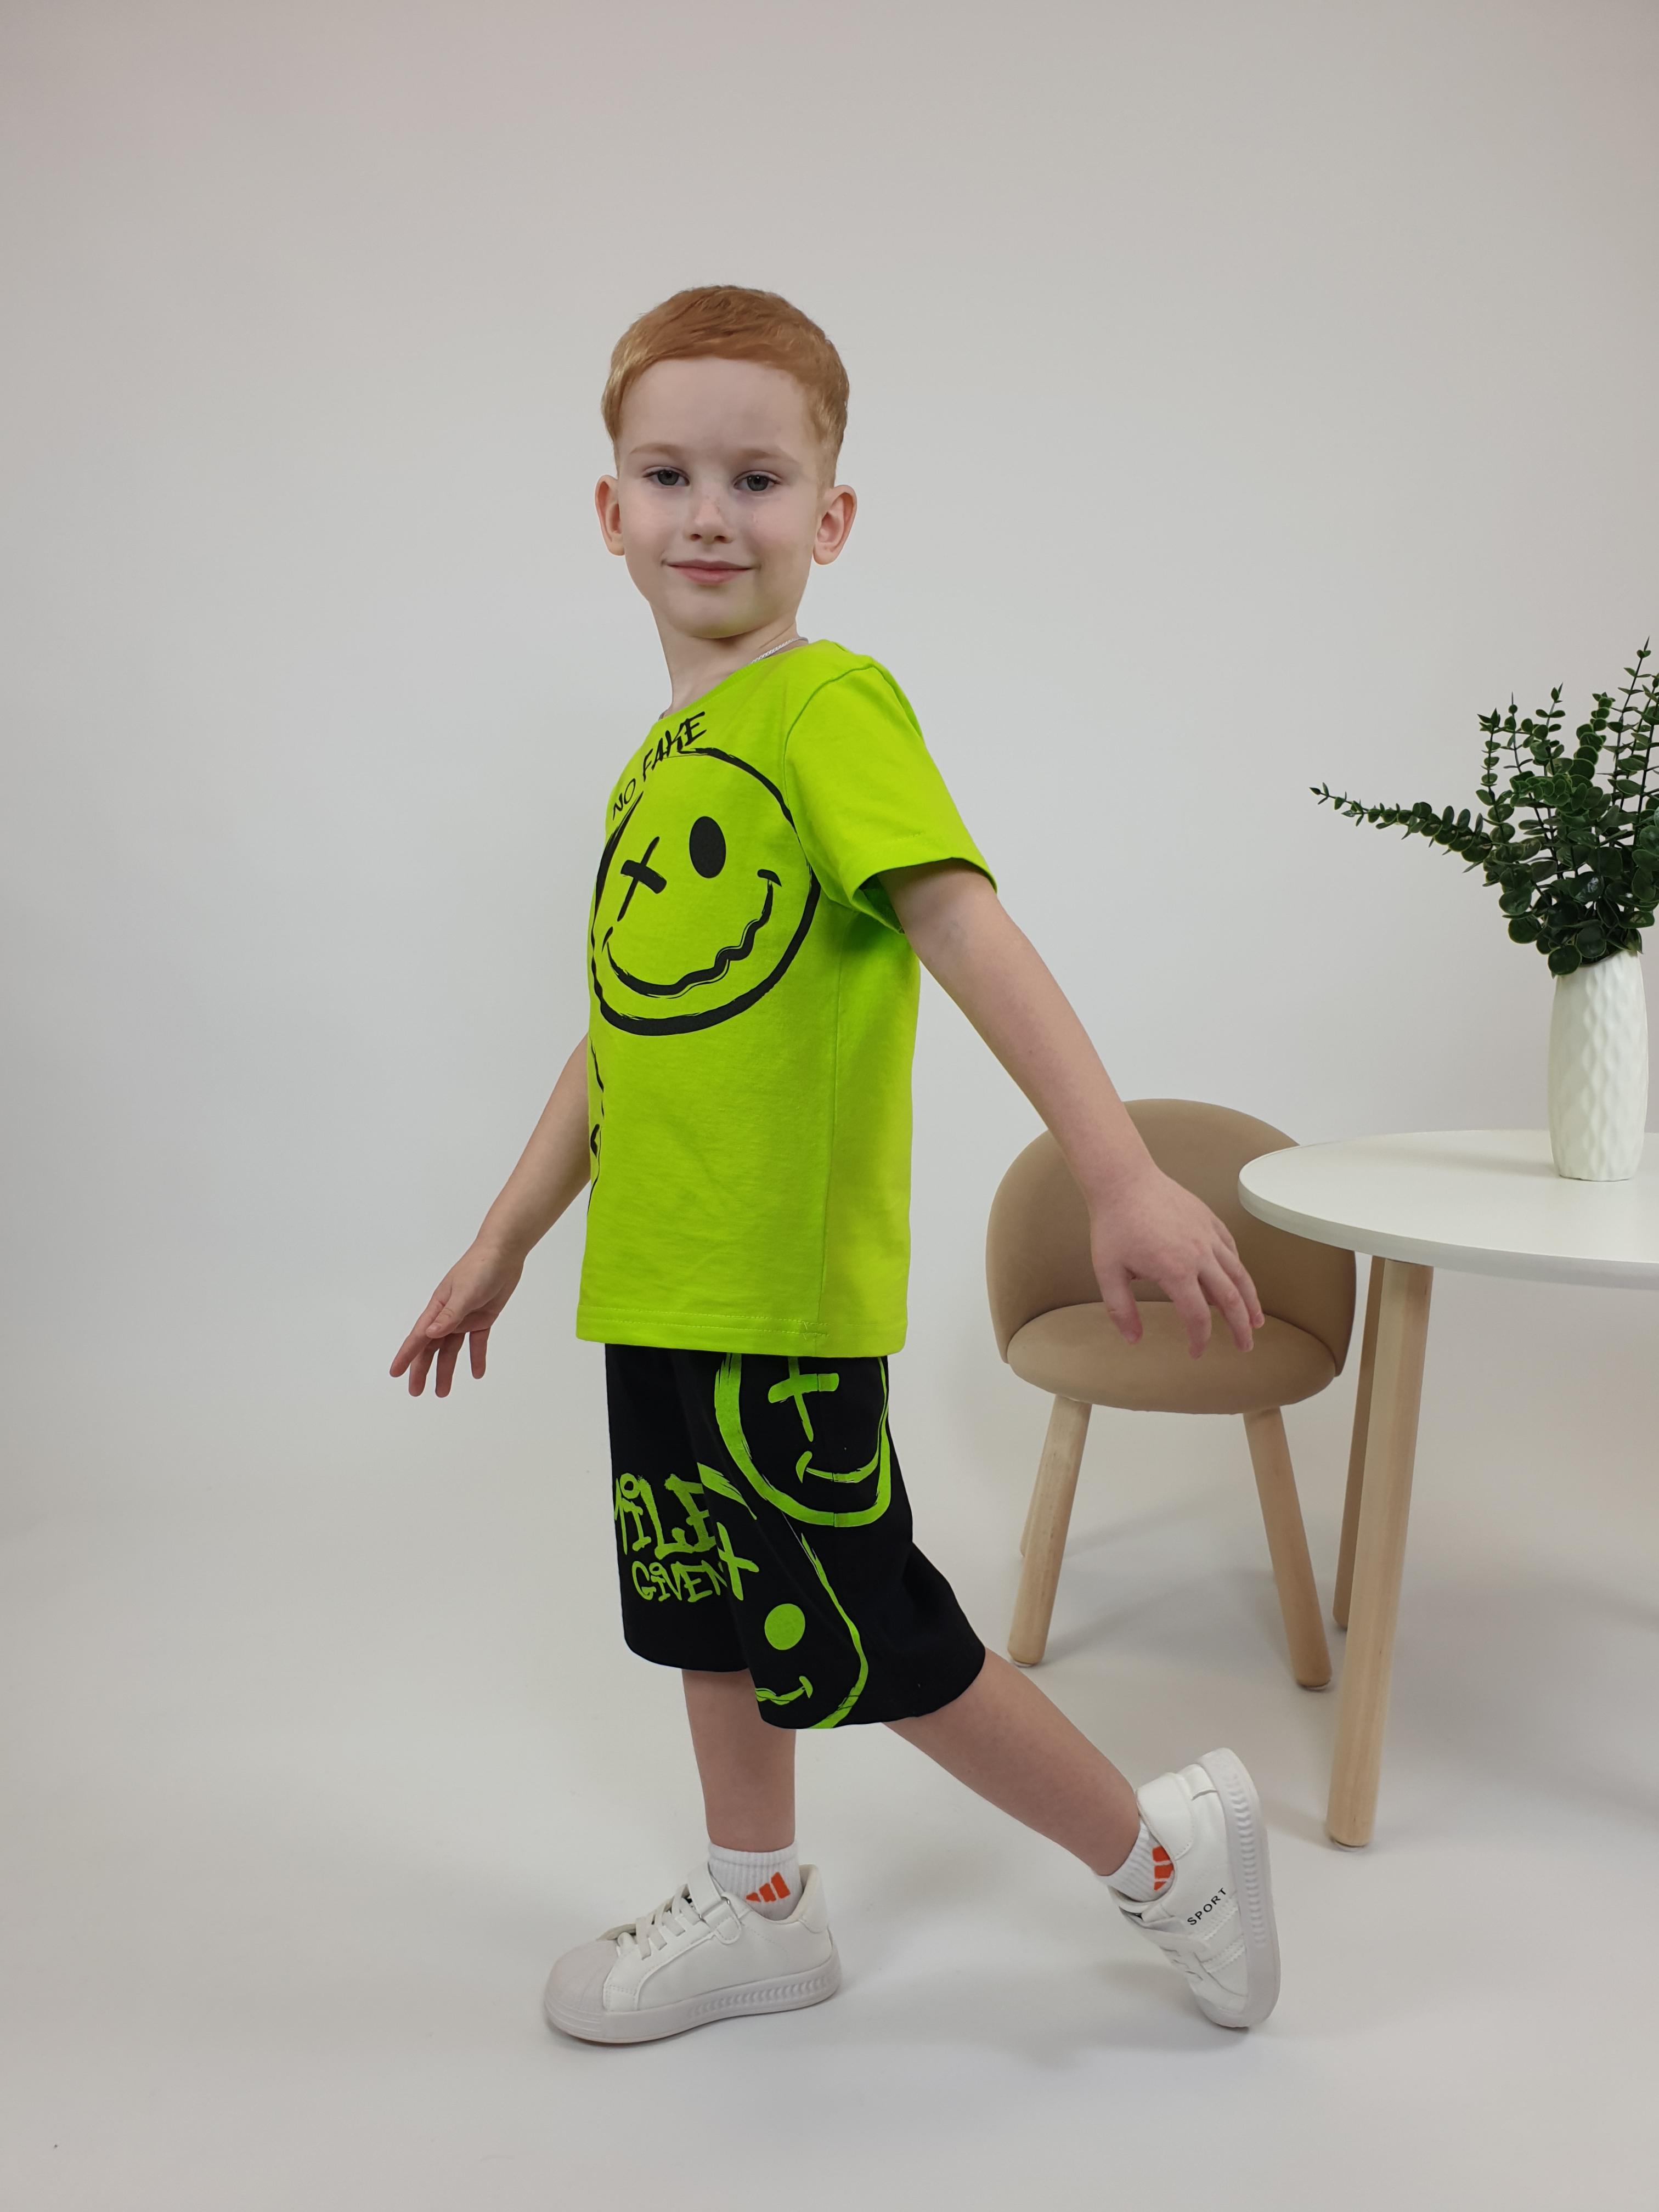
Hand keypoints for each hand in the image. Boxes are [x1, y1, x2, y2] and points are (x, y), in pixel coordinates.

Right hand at [389, 1239, 525, 1396]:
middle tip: (416, 1392)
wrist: (503, 1253)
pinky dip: (476, 1357)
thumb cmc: (479, 1269)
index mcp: (438, 1308)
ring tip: (443, 1392)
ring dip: (447, 1369)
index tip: (395, 1373)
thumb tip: (430, 1334)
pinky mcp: (482, 1318)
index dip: (406, 1355)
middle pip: (431, 1348)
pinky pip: (477, 1342)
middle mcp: (448, 1316)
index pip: (418, 1337)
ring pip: (452, 1349)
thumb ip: (449, 1315)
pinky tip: (477, 1373)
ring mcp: (465, 1318)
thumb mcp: (464, 1293)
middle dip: (422, 1369)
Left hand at [1088, 1166, 1264, 1357]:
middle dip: (1240, 1327)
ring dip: (1251, 1300)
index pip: (1198, 1317)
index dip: (1200, 1340)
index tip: (1196, 1353)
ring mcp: (1208, 1235)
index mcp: (1175, 1271)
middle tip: (1245, 1347)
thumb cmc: (1114, 1225)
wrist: (1124, 1180)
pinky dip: (1238, 1269)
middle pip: (1230, 1299)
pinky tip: (1239, 1281)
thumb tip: (1133, 1340)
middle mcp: (1199, 1255)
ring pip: (1239, 1273)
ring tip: (1257, 1320)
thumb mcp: (1108, 1272)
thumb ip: (1121, 1309)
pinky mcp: (1209, 1220)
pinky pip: (1231, 1249)